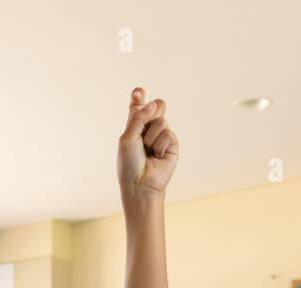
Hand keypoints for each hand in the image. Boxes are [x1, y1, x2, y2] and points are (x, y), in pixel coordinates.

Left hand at [117, 87, 179, 201]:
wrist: (141, 183)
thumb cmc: (129, 163)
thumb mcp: (128, 137)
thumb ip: (138, 118)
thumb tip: (154, 103)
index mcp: (134, 126)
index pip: (138, 107)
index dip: (139, 97)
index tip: (138, 91)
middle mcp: (148, 129)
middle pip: (157, 105)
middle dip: (152, 109)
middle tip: (146, 123)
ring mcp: (161, 136)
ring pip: (161, 120)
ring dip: (151, 136)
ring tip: (147, 151)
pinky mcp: (172, 144)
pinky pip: (168, 133)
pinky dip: (160, 145)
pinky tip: (157, 156)